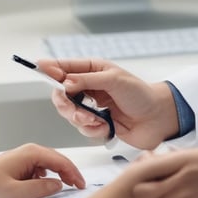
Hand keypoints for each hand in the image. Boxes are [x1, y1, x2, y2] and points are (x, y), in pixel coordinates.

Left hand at [0, 143, 85, 197]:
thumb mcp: (17, 193)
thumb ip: (41, 189)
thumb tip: (58, 184)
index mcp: (30, 153)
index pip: (60, 161)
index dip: (73, 173)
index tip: (81, 185)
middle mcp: (28, 150)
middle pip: (56, 159)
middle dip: (69, 172)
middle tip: (78, 186)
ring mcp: (24, 155)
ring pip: (49, 162)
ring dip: (59, 173)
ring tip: (66, 185)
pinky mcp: (19, 162)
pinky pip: (40, 166)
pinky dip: (48, 174)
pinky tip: (47, 183)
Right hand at [37, 58, 179, 148]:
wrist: (158, 118)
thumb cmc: (141, 94)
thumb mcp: (115, 80)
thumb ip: (88, 81)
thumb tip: (65, 82)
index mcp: (92, 70)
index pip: (64, 67)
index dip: (50, 68)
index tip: (38, 68)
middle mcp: (88, 87)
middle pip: (61, 94)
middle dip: (66, 105)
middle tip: (77, 111)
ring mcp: (91, 106)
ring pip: (69, 114)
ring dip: (82, 120)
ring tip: (98, 122)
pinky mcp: (97, 124)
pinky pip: (82, 129)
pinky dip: (93, 130)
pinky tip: (106, 128)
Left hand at [127, 147, 197, 197]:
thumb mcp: (189, 155)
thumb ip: (164, 162)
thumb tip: (146, 163)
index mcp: (174, 183)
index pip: (140, 189)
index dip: (141, 179)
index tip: (148, 171)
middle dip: (150, 189)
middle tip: (162, 177)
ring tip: (176, 185)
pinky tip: (186, 197)